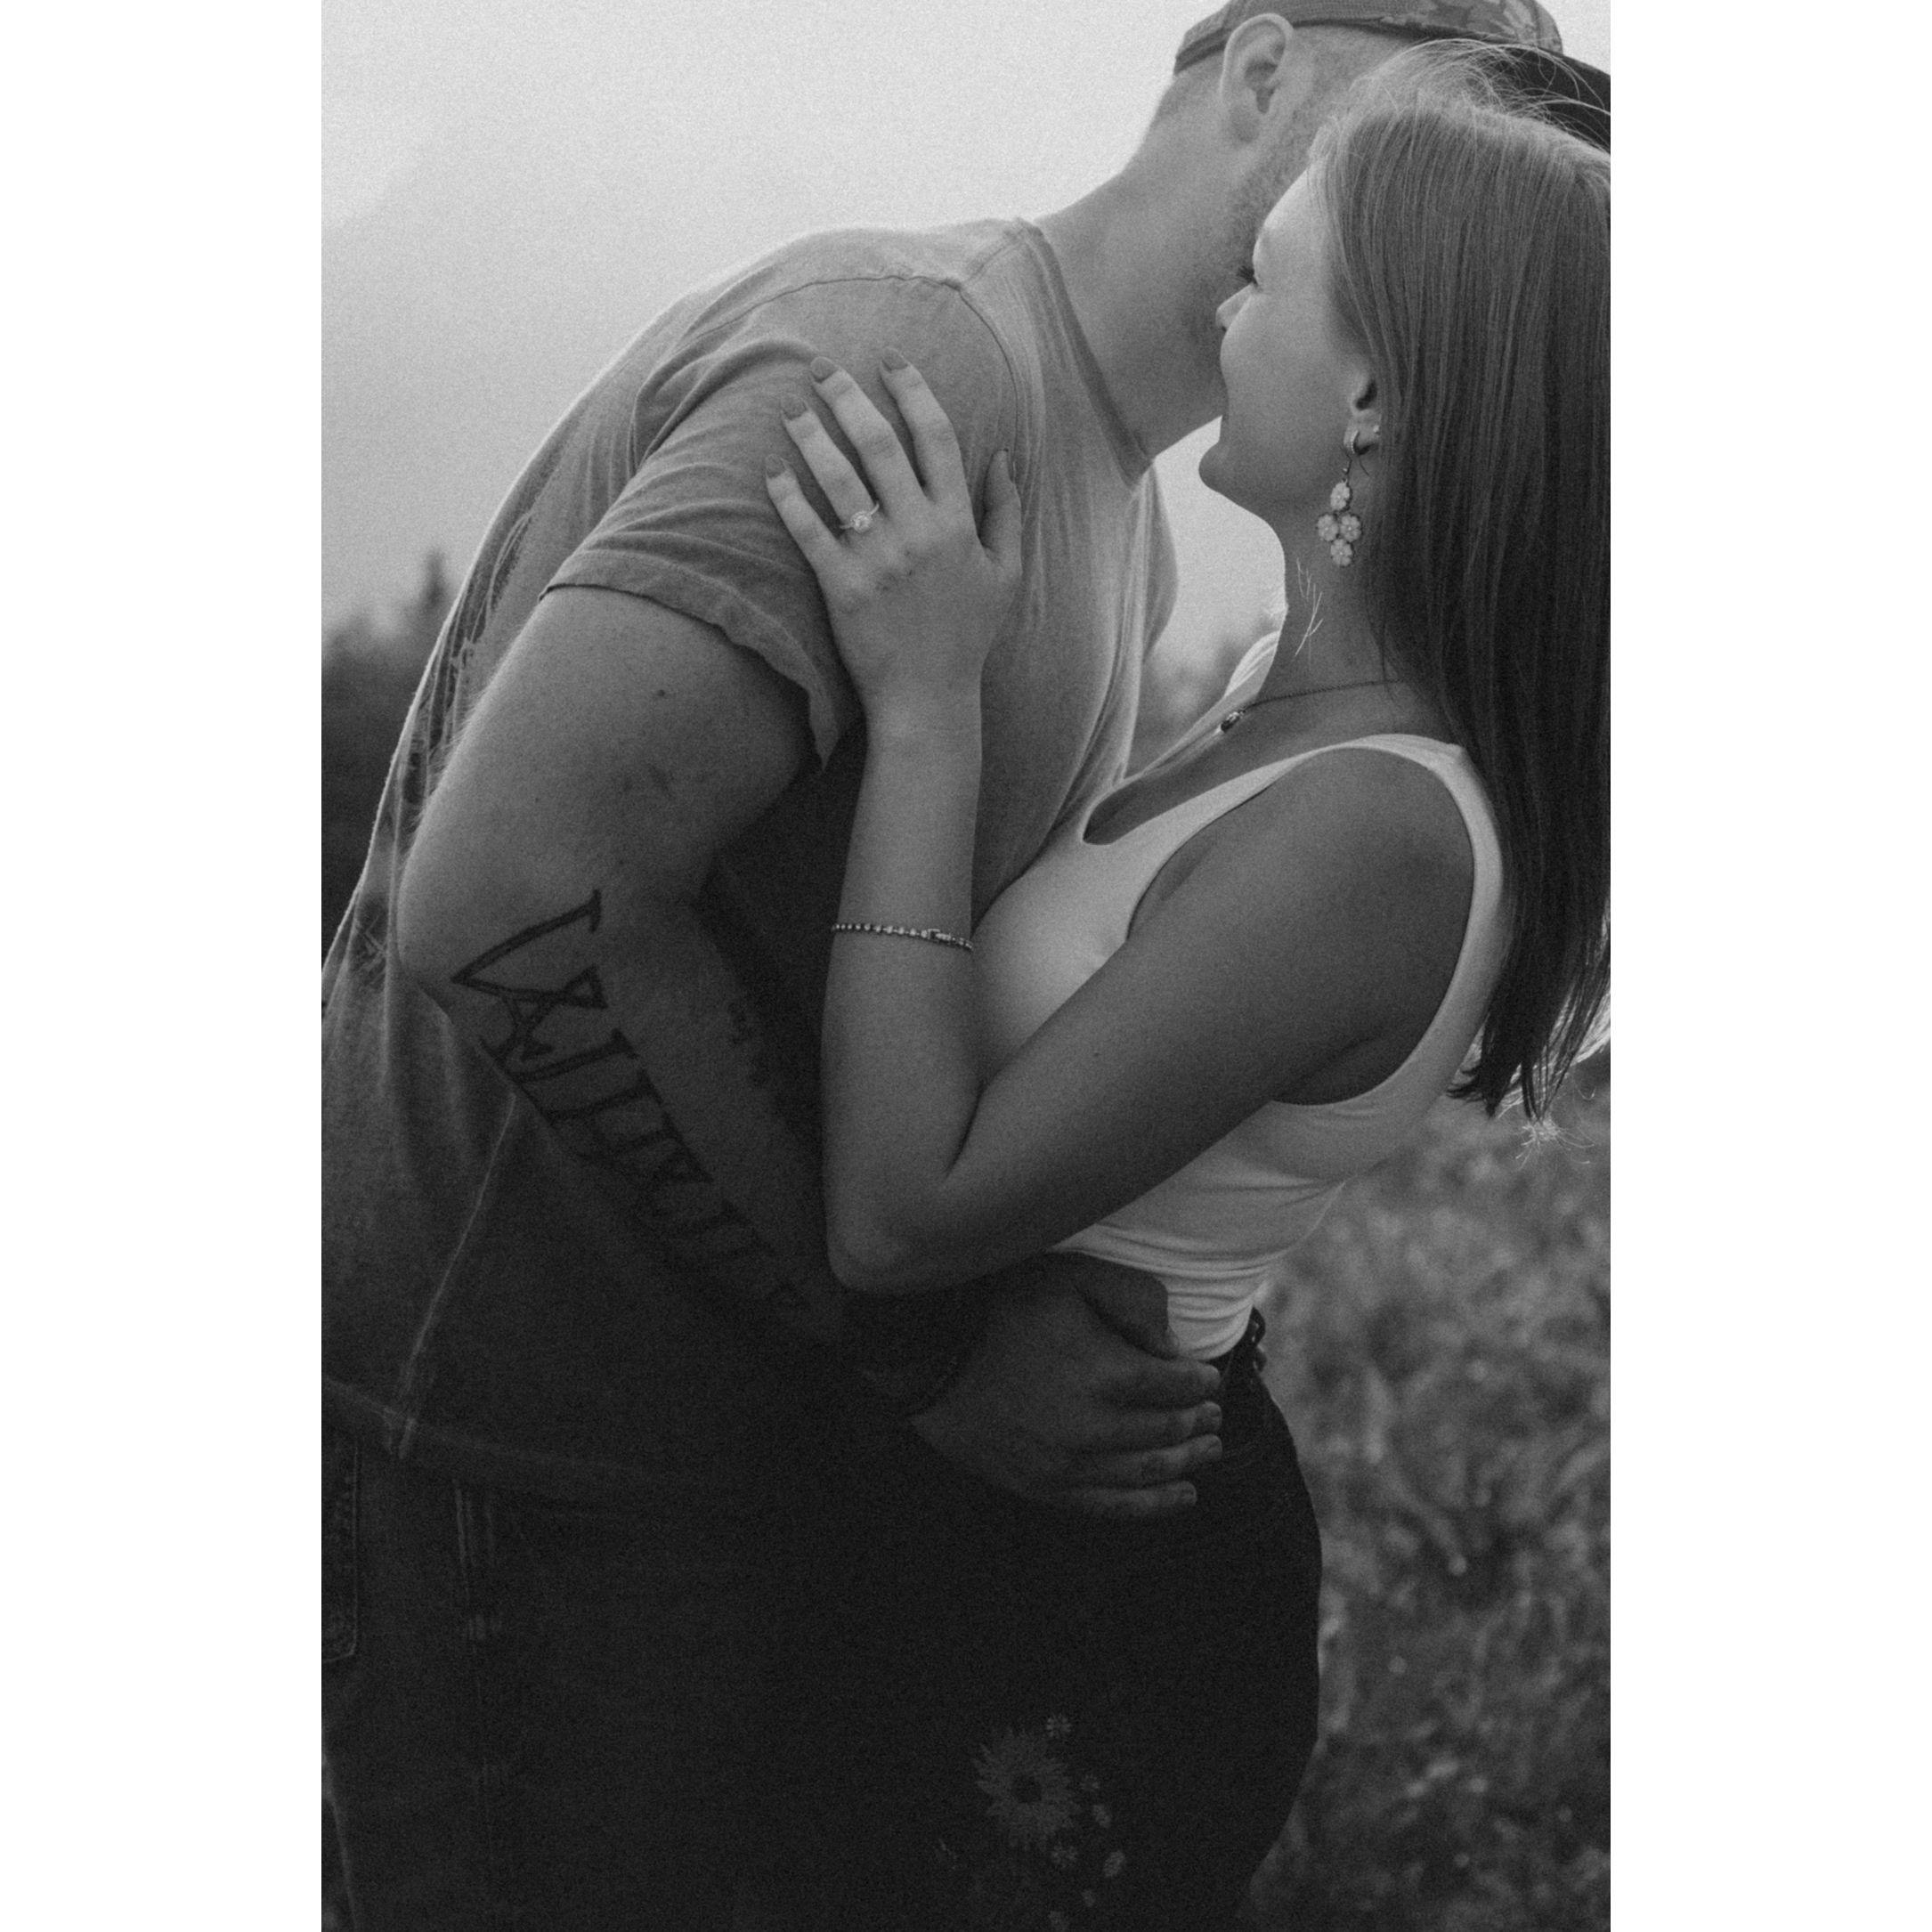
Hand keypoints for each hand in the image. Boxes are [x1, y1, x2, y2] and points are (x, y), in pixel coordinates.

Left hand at [763, 353, 1021, 718]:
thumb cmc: (967, 636)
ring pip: (838, 480)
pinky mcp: (841, 587)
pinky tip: (770, 473)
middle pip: (878, 445)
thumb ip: (1006, 513)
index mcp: (956, 523)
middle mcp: (917, 532)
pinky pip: (808, 532)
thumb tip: (1002, 458)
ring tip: (790, 412)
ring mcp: (877, 559)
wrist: (928, 697)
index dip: (912, 391)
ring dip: (811, 438)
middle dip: (848, 397)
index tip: (890, 361)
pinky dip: (787, 499)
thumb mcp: (1006, 574)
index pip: (935, 437)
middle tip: (821, 368)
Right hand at [910, 1254, 1224, 1520]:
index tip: (1207, 1376)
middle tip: (1213, 1416)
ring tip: (1207, 1453)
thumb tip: (1173, 1344)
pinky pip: (1109, 1506)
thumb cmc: (1001, 1303)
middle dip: (1198, 1422)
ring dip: (1185, 1463)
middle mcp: (1092, 1428)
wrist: (926, 1351)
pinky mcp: (1040, 1486)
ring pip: (1146, 1473)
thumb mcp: (1072, 1277)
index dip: (1201, 1382)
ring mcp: (1064, 1464)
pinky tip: (1181, 1496)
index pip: (1177, 1386)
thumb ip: (1134, 1300)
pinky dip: (1151, 1505)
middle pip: (1167, 1432)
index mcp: (1106, 1373)